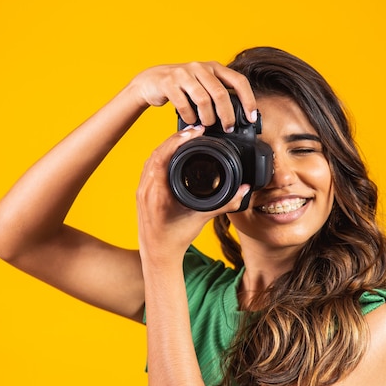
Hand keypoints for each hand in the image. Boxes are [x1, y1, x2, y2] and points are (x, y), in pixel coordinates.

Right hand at [126, 61, 257, 132]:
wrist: (152, 80)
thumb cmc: (182, 86)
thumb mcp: (203, 84)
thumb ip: (218, 94)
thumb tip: (238, 116)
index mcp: (214, 67)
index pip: (239, 81)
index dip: (248, 100)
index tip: (251, 118)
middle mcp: (200, 67)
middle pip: (221, 93)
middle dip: (227, 115)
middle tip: (228, 127)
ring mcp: (184, 74)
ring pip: (203, 100)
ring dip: (207, 118)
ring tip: (207, 125)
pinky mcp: (169, 83)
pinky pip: (184, 105)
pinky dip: (190, 117)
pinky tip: (191, 121)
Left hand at [136, 125, 250, 269]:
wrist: (158, 255)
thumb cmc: (176, 240)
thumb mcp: (202, 219)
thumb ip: (225, 203)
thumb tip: (244, 190)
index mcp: (157, 194)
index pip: (163, 156)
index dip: (178, 140)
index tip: (194, 132)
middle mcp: (146, 189)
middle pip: (157, 152)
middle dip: (176, 138)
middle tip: (195, 131)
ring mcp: (141, 189)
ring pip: (152, 158)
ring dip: (168, 145)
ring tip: (186, 137)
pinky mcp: (142, 191)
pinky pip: (150, 166)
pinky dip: (162, 155)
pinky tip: (174, 151)